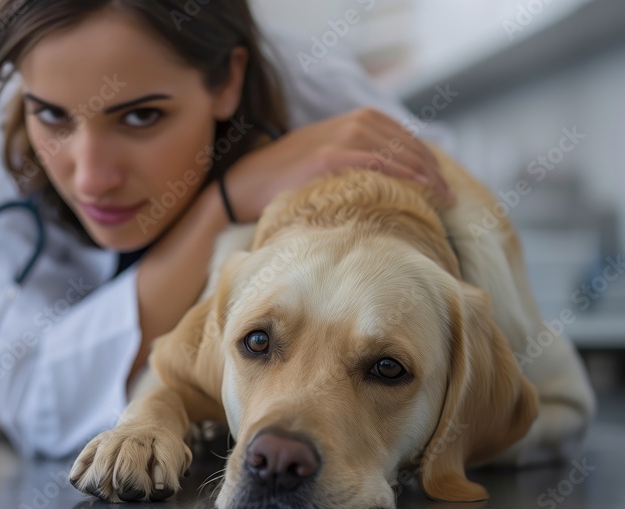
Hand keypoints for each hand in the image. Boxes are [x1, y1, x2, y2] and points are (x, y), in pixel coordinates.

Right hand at [224, 107, 455, 221]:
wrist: (246, 184)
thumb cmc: (290, 178)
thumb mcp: (332, 156)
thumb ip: (363, 157)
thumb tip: (401, 178)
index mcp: (359, 119)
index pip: (408, 139)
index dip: (430, 162)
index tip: (444, 187)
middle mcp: (354, 123)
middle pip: (409, 147)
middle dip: (434, 172)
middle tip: (449, 199)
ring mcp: (342, 138)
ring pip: (398, 154)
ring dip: (425, 177)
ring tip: (440, 201)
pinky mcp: (329, 158)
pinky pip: (376, 164)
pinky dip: (401, 175)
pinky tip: (418, 189)